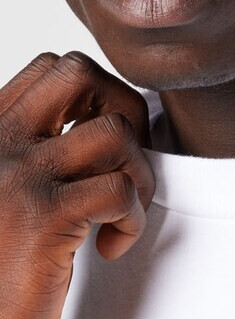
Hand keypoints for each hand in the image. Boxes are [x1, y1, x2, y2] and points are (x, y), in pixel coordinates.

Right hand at [0, 50, 155, 318]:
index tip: (104, 154)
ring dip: (139, 175)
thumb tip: (106, 129)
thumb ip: (40, 159)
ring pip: (114, 132)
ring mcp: (18, 178)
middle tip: (125, 167)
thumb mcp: (10, 198)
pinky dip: (133, 222)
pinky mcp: (43, 219)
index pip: (52, 70)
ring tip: (120, 216)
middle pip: (80, 73)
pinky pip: (120, 191)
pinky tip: (108, 249)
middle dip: (126, 112)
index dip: (99, 99)